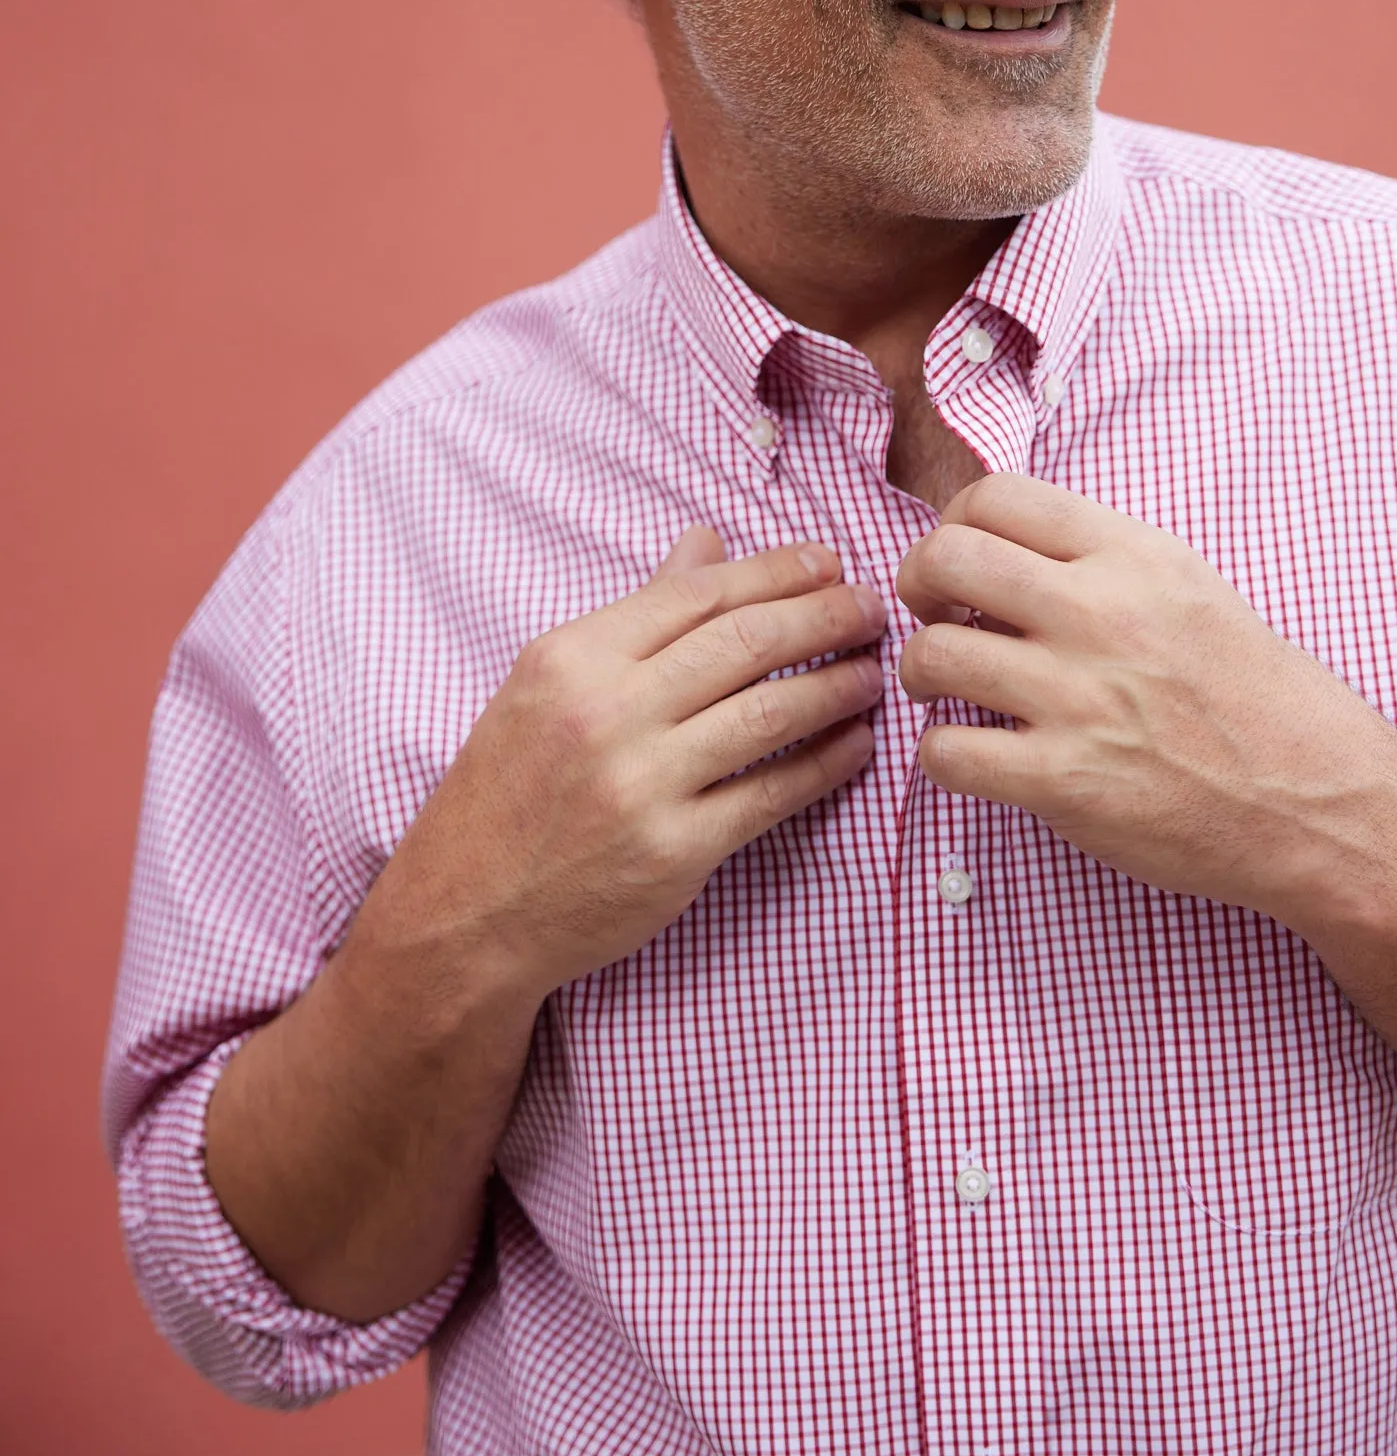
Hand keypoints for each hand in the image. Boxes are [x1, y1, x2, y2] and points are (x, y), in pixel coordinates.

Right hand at [392, 526, 882, 994]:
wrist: (465, 910)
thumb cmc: (508, 787)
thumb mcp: (548, 683)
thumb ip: (636, 614)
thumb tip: (707, 545)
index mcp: (573, 658)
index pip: (698, 594)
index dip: (776, 571)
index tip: (828, 562)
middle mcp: (607, 713)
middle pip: (745, 642)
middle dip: (824, 615)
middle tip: (872, 607)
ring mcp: (642, 785)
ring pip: (770, 712)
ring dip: (837, 685)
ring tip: (873, 670)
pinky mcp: (674, 852)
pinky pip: (771, 793)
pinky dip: (824, 762)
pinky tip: (855, 743)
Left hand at [895, 475, 1396, 919]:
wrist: (1321, 800)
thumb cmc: (1259, 698)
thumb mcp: (1191, 589)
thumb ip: (1104, 560)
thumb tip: (1008, 549)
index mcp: (1133, 556)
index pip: (996, 495)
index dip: (954, 523)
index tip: (960, 562)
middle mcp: (1100, 613)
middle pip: (945, 558)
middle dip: (918, 584)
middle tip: (933, 616)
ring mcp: (1079, 699)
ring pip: (931, 655)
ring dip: (922, 672)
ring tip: (946, 689)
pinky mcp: (1063, 781)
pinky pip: (946, 753)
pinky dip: (941, 754)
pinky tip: (972, 754)